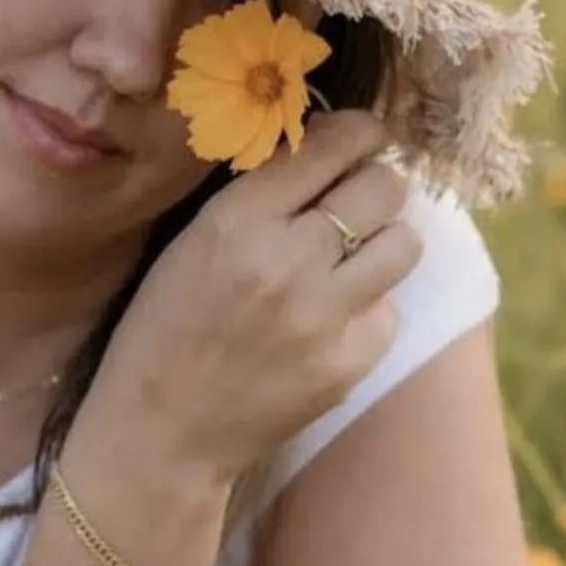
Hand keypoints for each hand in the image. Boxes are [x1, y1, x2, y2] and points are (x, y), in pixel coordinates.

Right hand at [86, 108, 423, 483]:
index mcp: (237, 218)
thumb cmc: (165, 328)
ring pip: (404, 244)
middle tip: (358, 203)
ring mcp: (323, 316)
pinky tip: (328, 324)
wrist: (161, 431)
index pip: (332, 145)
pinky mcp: (348, 363)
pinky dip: (367, 311)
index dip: (360, 133)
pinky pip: (388, 312)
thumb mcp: (193, 241)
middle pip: (385, 187)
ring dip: (383, 244)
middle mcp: (287, 259)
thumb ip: (259, 196)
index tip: (363, 139)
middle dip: (376, 186)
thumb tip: (326, 150)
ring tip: (351, 261)